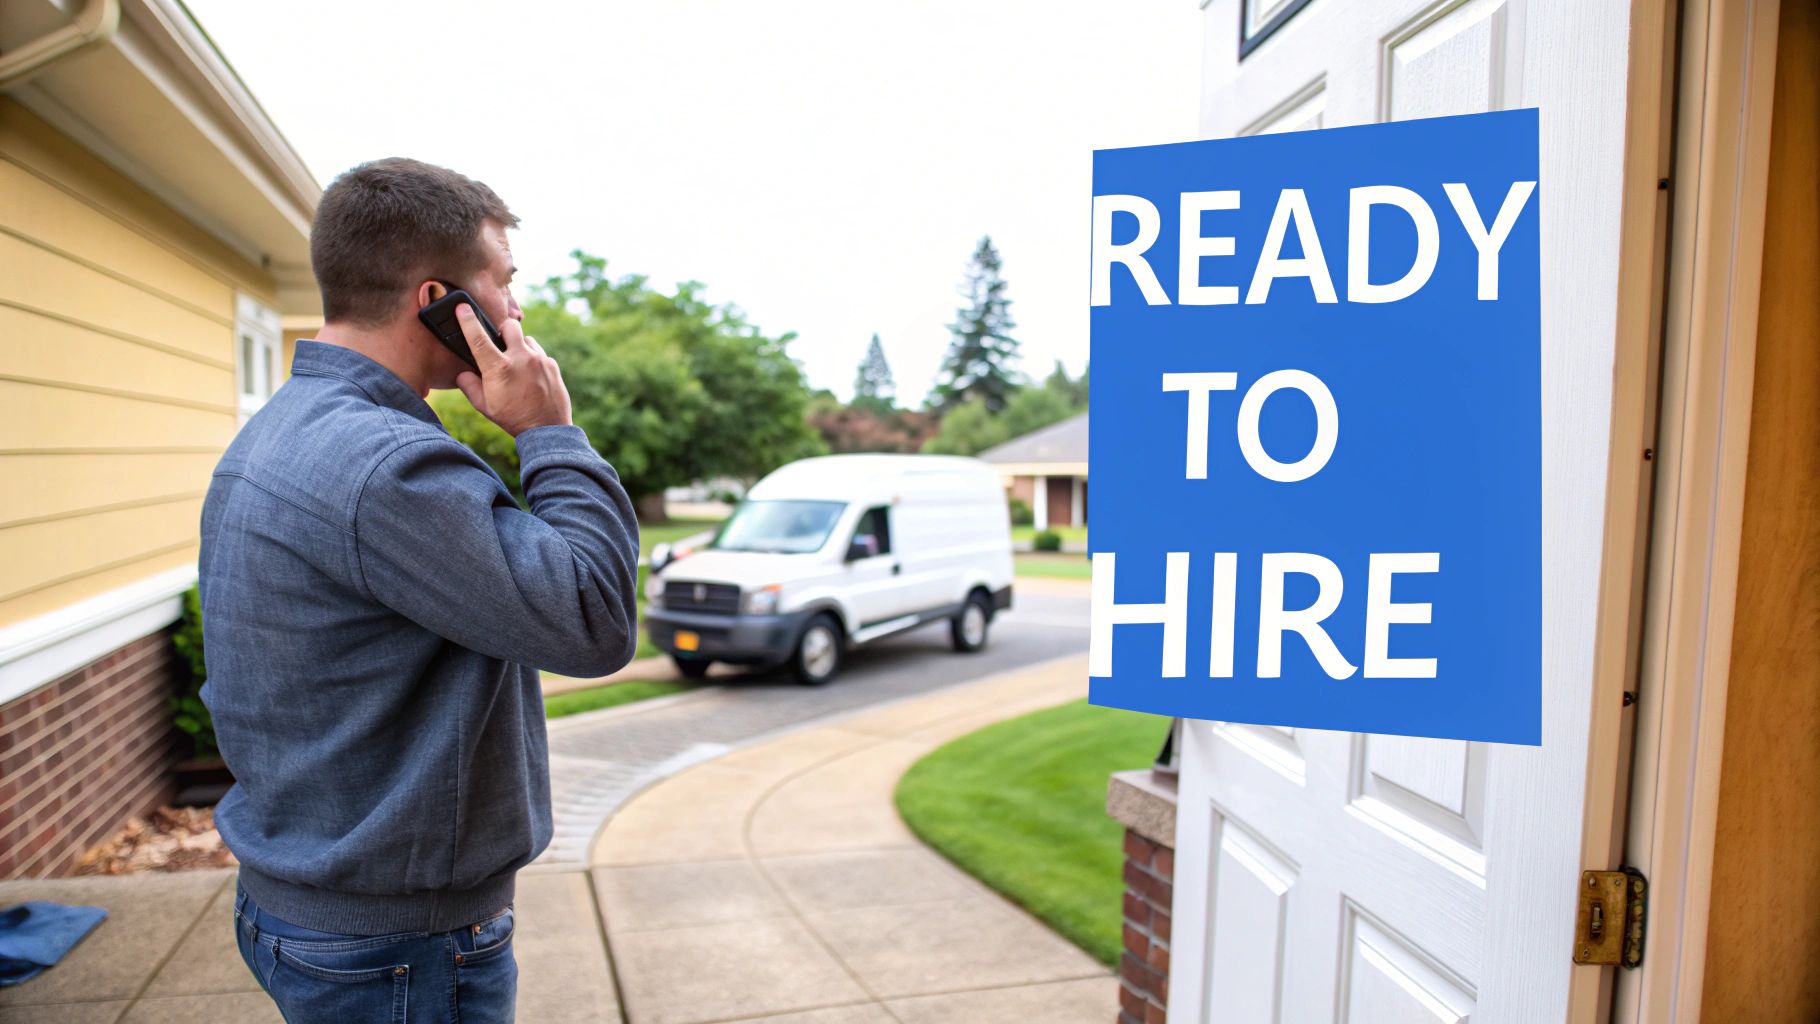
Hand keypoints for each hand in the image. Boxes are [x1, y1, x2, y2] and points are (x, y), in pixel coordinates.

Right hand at [452, 304, 572, 436]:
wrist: (547, 429)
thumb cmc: (512, 418)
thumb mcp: (484, 406)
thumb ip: (469, 386)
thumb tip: (462, 372)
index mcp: (498, 368)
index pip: (478, 337)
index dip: (467, 320)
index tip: (462, 307)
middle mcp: (520, 358)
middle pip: (509, 325)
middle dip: (503, 331)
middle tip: (501, 345)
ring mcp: (539, 359)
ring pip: (526, 339)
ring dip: (520, 347)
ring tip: (518, 367)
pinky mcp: (552, 364)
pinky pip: (539, 353)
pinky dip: (533, 360)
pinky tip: (532, 377)